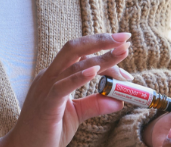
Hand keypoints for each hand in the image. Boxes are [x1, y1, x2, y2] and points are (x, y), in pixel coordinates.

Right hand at [1, 33, 133, 146]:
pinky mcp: (46, 104)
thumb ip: (94, 104)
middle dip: (101, 40)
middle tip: (125, 38)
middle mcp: (49, 76)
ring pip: (73, 64)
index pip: (81, 56)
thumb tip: (118, 100)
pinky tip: (95, 70)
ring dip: (100, 57)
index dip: (104, 53)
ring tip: (120, 53)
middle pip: (75, 48)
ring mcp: (46, 88)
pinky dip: (79, 76)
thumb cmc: (46, 131)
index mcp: (55, 76)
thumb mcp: (75, 114)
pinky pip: (62, 87)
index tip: (124, 55)